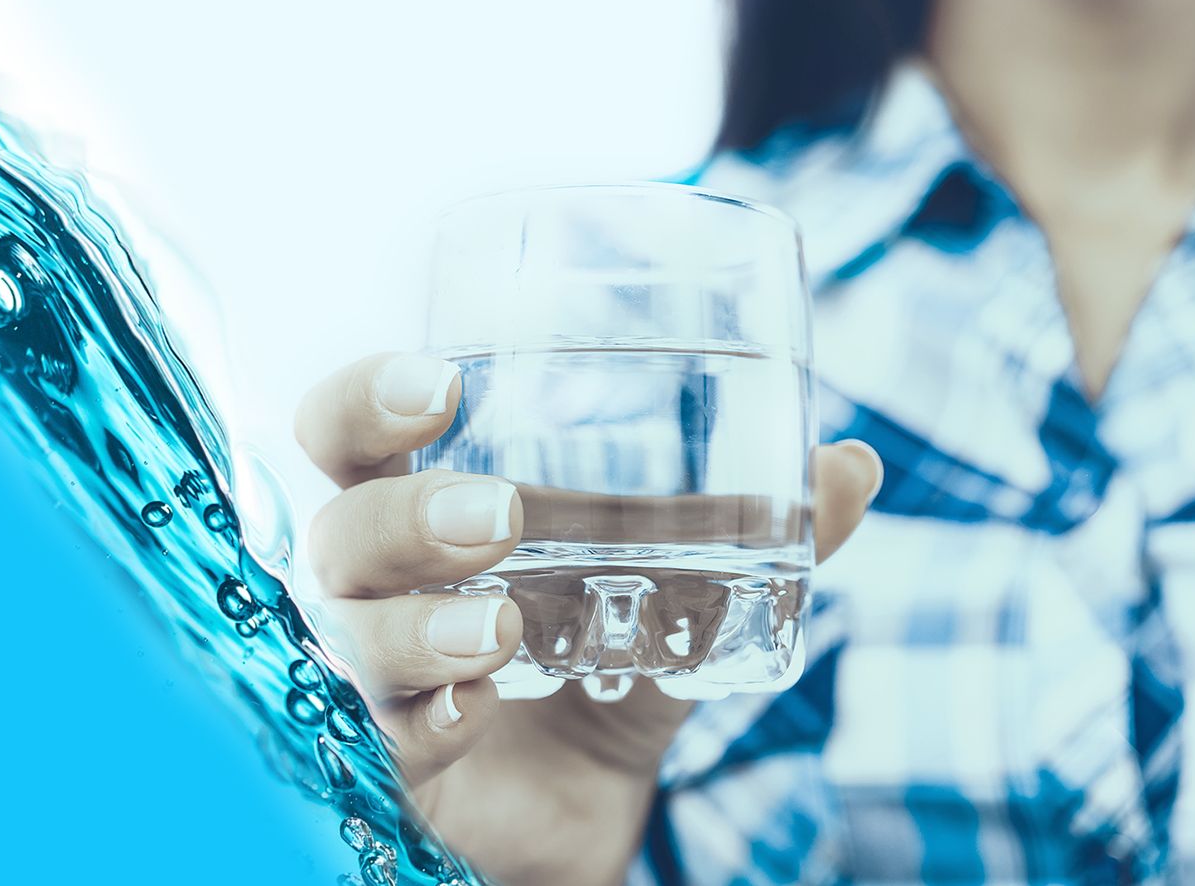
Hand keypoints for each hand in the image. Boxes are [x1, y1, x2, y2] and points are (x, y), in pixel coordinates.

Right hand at [295, 351, 880, 884]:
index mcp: (429, 513)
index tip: (438, 383)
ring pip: (348, 633)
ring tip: (502, 624)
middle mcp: (383, 587)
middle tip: (499, 516)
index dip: (365, 403)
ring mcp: (378, 676)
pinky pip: (382, 734)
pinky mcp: (392, 761)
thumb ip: (755, 535)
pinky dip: (425, 719)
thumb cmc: (602, 670)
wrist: (586, 810)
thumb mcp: (679, 598)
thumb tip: (855, 465)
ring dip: (418, 624)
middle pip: (340, 528)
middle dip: (406, 514)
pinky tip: (476, 713)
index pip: (351, 439)